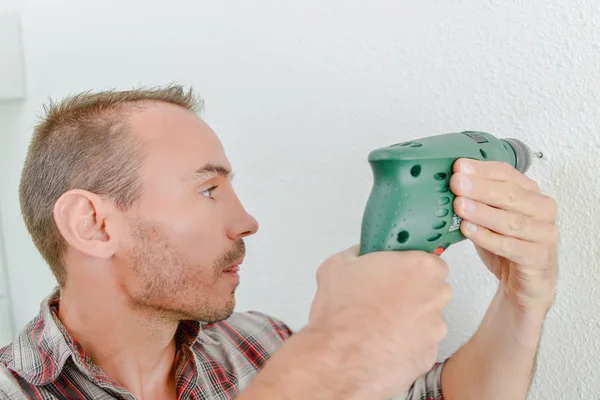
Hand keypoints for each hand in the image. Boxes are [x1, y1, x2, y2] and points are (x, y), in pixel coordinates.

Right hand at [308, 245, 451, 398]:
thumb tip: (356, 256)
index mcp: (420, 267)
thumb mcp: (337, 265)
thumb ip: (356, 254)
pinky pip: (419, 344)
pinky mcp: (429, 356)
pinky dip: (405, 344)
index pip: (427, 259)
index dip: (407, 267)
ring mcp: (435, 328)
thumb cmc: (343, 315)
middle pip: (430, 289)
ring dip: (408, 319)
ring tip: (377, 324)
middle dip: (410, 292)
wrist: (339, 359)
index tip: (394, 271)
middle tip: (381, 296)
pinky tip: (381, 342)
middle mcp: (435, 296)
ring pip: (426, 319)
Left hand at [451, 159, 558, 314]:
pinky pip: (511, 247)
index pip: (507, 174)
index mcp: (531, 193)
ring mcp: (544, 234)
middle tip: (457, 183)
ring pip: (511, 221)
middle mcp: (542, 210)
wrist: (524, 282)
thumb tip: (449, 183)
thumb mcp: (489, 216)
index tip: (459, 166)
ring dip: (482, 212)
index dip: (482, 170)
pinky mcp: (539, 258)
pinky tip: (469, 230)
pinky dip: (488, 238)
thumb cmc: (507, 244)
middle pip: (510, 195)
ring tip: (460, 205)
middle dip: (480, 188)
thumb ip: (476, 199)